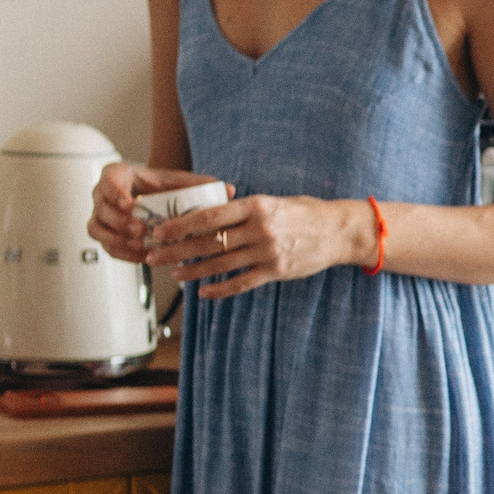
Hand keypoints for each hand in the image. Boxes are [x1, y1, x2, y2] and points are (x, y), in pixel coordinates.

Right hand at [87, 164, 226, 264]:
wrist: (158, 198)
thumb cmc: (167, 187)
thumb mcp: (183, 182)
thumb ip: (202, 184)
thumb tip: (230, 190)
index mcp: (120, 174)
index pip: (109, 179)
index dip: (116, 192)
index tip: (131, 204)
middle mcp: (104, 194)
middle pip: (102, 207)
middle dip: (120, 221)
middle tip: (141, 231)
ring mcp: (101, 214)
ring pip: (97, 228)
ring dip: (118, 240)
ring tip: (142, 247)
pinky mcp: (104, 233)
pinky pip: (105, 245)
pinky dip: (123, 254)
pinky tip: (143, 257)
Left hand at [146, 193, 369, 301]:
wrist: (339, 231)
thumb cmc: (305, 212)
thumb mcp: (273, 201)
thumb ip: (243, 209)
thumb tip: (208, 215)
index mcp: (255, 206)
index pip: (208, 216)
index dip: (179, 225)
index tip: (158, 230)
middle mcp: (259, 229)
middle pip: (208, 242)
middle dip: (176, 251)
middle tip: (154, 256)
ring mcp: (268, 252)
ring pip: (220, 264)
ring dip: (193, 271)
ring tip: (175, 274)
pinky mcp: (276, 271)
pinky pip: (242, 282)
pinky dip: (221, 289)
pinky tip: (205, 292)